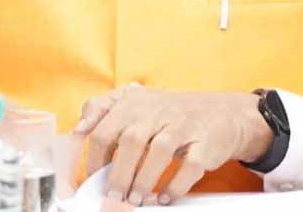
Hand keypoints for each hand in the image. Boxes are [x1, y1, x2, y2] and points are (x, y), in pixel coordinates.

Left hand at [73, 86, 272, 205]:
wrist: (223, 113)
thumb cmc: (170, 113)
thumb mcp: (137, 103)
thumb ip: (104, 110)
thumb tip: (79, 128)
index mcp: (136, 102)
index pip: (106, 130)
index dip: (96, 160)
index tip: (93, 181)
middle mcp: (160, 110)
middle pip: (132, 140)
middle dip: (119, 174)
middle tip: (114, 197)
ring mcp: (185, 125)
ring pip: (160, 151)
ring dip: (144, 181)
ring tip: (136, 201)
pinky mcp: (206, 142)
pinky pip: (190, 164)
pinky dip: (175, 184)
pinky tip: (166, 197)